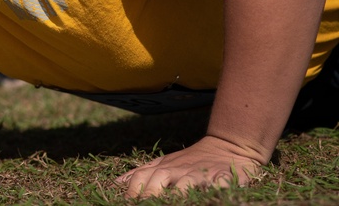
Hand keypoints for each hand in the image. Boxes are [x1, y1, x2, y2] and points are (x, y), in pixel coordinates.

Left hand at [116, 135, 264, 197]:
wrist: (227, 145)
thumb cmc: (191, 160)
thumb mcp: (164, 163)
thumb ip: (143, 173)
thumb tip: (118, 182)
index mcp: (164, 167)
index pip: (141, 176)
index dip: (131, 190)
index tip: (124, 203)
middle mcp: (179, 169)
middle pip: (159, 178)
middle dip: (149, 193)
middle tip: (142, 204)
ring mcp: (200, 173)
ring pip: (186, 182)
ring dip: (177, 193)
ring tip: (169, 202)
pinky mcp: (223, 177)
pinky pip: (219, 183)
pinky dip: (214, 188)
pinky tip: (210, 193)